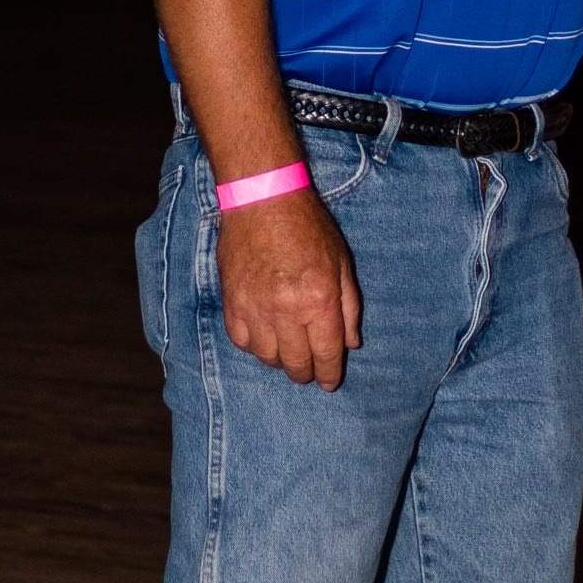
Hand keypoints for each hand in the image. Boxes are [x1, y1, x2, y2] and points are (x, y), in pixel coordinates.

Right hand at [215, 185, 363, 388]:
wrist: (262, 200)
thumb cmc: (307, 227)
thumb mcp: (340, 263)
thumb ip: (349, 307)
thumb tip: (349, 344)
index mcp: (318, 300)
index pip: (326, 354)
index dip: (329, 374)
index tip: (329, 383)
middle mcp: (286, 310)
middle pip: (296, 363)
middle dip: (306, 373)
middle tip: (309, 371)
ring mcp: (255, 308)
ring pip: (267, 357)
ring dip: (280, 361)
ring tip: (286, 352)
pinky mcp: (232, 302)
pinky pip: (242, 341)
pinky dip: (254, 347)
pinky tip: (263, 338)